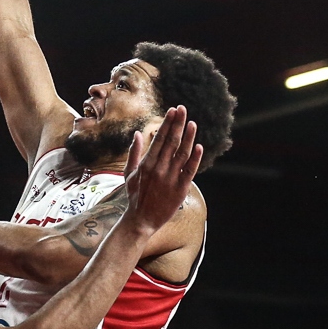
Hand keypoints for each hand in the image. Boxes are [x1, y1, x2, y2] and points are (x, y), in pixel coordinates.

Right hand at [118, 106, 201, 234]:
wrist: (140, 220)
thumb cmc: (135, 197)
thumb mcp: (128, 173)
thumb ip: (133, 153)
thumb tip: (138, 134)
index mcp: (146, 163)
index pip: (159, 138)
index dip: (167, 123)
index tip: (173, 110)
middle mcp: (158, 168)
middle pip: (171, 141)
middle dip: (177, 123)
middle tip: (183, 108)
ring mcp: (170, 178)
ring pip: (181, 153)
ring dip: (188, 137)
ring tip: (192, 123)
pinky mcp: (180, 189)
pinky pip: (189, 171)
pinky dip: (195, 158)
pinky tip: (199, 146)